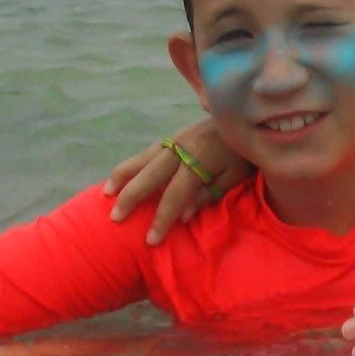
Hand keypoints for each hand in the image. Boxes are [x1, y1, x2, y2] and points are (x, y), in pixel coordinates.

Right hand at [103, 120, 249, 244]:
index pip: (175, 195)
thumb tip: (183, 216)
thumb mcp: (236, 176)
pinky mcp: (174, 136)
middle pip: (149, 176)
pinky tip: (122, 176)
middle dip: (131, 198)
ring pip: (142, 159)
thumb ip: (209, 195)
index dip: (162, 219)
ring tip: (106, 195)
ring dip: (122, 177)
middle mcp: (182, 147)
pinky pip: (147, 152)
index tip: (151, 240)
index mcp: (200, 159)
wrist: (248, 115)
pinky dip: (132, 165)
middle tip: (115, 218)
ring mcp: (176, 139)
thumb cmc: (245, 151)